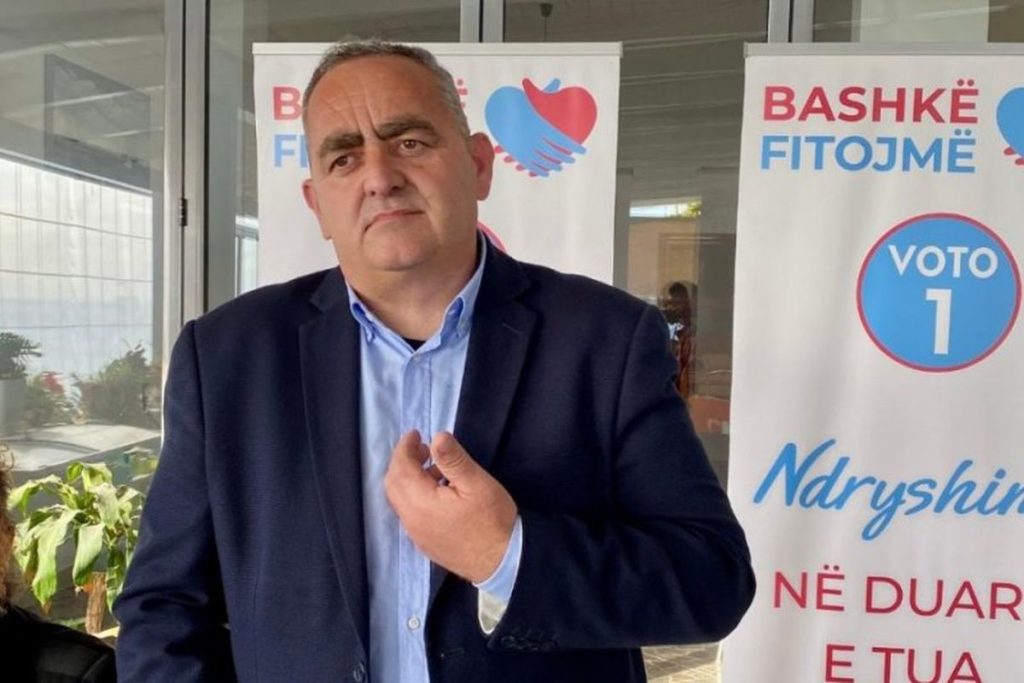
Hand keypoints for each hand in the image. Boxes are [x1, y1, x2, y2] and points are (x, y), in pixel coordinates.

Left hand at [384, 430, 517, 583]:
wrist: (503, 562)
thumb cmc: (492, 519)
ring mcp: (417, 535)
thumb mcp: (477, 483)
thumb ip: (454, 459)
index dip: (404, 448)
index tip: (415, 434)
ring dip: (409, 479)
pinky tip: (438, 493)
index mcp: (421, 503)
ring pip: (400, 500)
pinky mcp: (425, 544)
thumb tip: (436, 437)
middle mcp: (412, 520)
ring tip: (435, 468)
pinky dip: (415, 496)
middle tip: (423, 448)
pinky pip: (410, 514)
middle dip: (403, 462)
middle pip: (393, 485)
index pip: (400, 469)